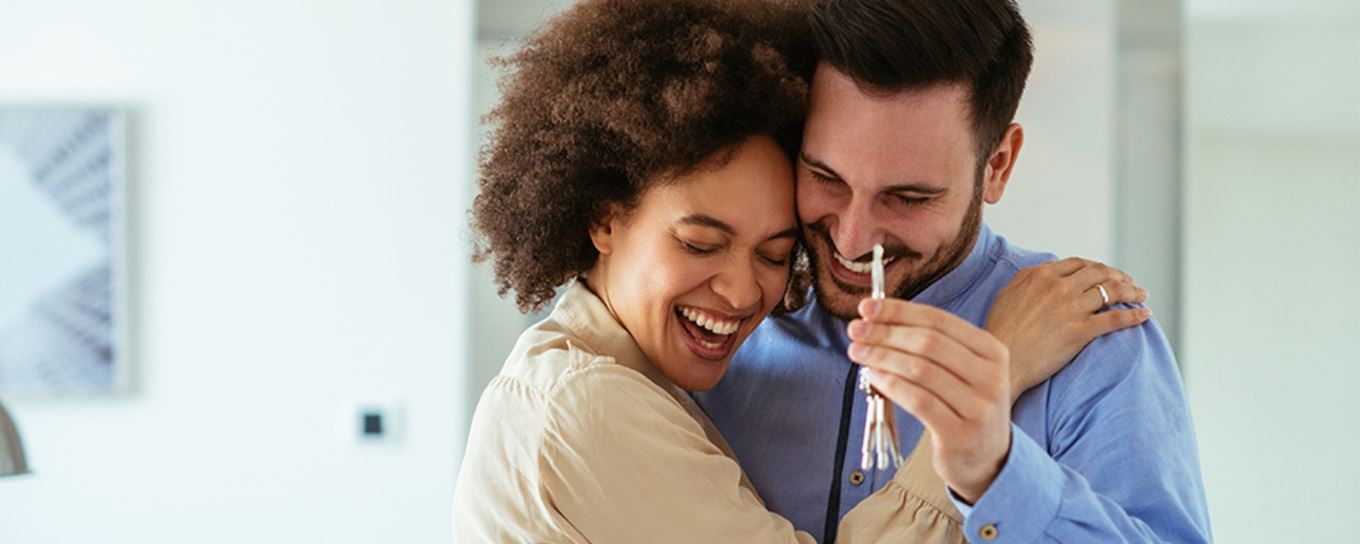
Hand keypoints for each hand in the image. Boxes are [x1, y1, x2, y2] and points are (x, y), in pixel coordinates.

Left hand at [847, 298, 1010, 504]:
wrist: (989, 460)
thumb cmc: (965, 407)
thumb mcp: (964, 371)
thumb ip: (932, 346)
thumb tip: (877, 319)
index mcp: (992, 351)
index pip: (940, 320)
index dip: (899, 311)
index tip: (867, 307)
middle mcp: (992, 377)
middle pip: (929, 343)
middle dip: (886, 332)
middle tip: (855, 330)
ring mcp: (978, 408)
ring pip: (920, 370)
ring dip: (882, 356)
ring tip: (857, 351)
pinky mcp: (960, 435)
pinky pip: (918, 401)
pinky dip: (891, 384)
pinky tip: (873, 376)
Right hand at [986, 257, 1150, 400]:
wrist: (1002, 361)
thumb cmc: (1000, 331)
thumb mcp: (1008, 294)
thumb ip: (1028, 279)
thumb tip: (1045, 271)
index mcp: (1040, 276)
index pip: (1078, 264)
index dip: (1096, 267)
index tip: (1105, 273)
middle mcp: (1057, 287)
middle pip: (1099, 273)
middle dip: (1119, 276)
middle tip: (1130, 283)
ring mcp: (1070, 308)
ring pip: (1111, 291)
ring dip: (1132, 292)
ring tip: (1142, 295)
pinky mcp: (1080, 331)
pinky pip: (1115, 319)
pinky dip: (1134, 315)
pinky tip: (1145, 315)